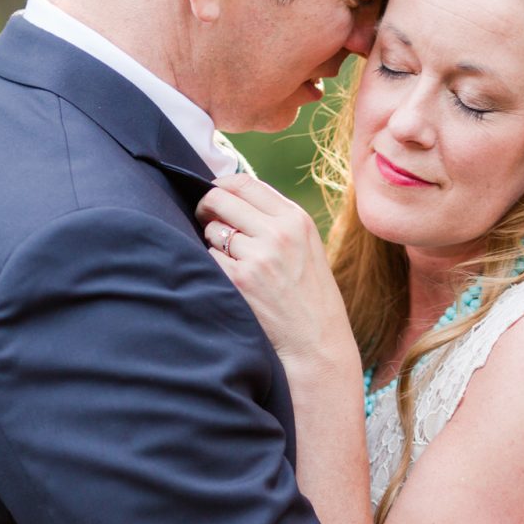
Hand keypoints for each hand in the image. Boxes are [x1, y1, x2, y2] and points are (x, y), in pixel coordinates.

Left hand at [195, 175, 355, 370]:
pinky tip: (232, 281)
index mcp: (296, 218)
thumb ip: (276, 220)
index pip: (244, 182)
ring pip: (212, 230)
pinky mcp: (240, 280)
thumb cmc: (310, 296)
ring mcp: (258, 255)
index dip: (220, 186)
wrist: (317, 342)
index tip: (214, 196)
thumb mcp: (307, 247)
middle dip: (206, 208)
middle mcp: (279, 232)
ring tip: (232, 262)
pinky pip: (209, 258)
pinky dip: (214, 267)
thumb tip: (231, 197)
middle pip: (220, 199)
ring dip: (213, 243)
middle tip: (205, 221)